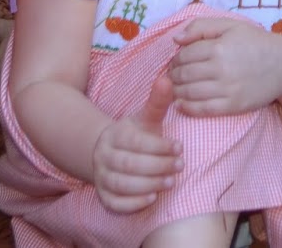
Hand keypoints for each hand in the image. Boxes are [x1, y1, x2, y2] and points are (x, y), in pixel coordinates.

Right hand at [91, 74, 182, 212]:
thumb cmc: (136, 136)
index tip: (180, 147)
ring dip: (148, 184)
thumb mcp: (146, 118)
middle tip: (180, 166)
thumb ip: (157, 101)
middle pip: (129, 164)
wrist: (111, 154)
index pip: (136, 142)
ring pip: (122, 184)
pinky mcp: (104, 196)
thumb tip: (167, 78)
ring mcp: (102, 177)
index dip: (159, 146)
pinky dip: (132, 203)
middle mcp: (104, 156)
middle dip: (157, 166)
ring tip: (171, 182)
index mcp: (115, 135)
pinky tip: (151, 197)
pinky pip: (114, 203)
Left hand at [168, 17, 281, 116]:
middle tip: (172, 76)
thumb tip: (175, 40)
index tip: (175, 62)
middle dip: (173, 76)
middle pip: (183, 74)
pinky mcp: (233, 106)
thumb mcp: (231, 26)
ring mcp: (227, 89)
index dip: (175, 59)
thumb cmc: (256, 43)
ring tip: (175, 88)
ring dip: (176, 91)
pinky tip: (182, 104)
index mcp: (219, 47)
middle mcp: (221, 69)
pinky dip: (187, 107)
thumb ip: (201, 27)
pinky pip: (202, 109)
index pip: (184, 55)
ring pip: (189, 92)